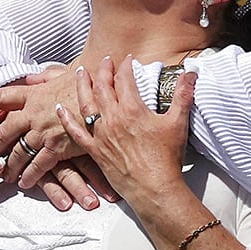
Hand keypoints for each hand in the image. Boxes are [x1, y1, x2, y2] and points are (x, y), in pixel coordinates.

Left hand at [0, 72, 117, 211]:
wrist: (106, 89)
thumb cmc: (85, 80)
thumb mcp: (59, 74)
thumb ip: (42, 80)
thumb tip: (31, 80)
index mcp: (31, 94)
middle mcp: (32, 112)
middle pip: (1, 132)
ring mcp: (44, 130)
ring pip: (17, 152)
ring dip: (8, 166)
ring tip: (4, 176)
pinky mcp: (58, 145)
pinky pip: (38, 165)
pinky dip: (30, 175)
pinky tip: (25, 183)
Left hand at [71, 57, 192, 215]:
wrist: (154, 188)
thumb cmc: (166, 159)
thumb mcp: (178, 123)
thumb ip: (183, 95)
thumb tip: (190, 74)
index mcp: (132, 109)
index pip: (125, 79)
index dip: (125, 66)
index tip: (127, 60)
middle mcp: (113, 119)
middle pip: (103, 87)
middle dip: (103, 70)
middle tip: (105, 61)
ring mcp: (101, 135)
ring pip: (86, 104)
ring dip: (83, 86)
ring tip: (81, 73)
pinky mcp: (95, 151)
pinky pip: (76, 132)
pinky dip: (66, 119)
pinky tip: (60, 109)